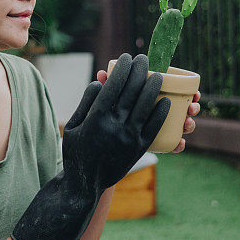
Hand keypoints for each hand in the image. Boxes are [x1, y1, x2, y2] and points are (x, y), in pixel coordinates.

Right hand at [62, 53, 170, 190]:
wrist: (85, 183)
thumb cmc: (76, 151)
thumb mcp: (73, 126)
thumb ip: (86, 102)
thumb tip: (100, 82)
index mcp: (95, 118)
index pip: (113, 86)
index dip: (121, 68)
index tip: (126, 57)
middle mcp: (113, 126)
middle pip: (131, 91)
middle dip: (138, 70)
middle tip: (143, 58)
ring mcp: (128, 138)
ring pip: (145, 106)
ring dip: (153, 87)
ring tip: (158, 74)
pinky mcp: (138, 149)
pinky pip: (153, 128)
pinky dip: (160, 113)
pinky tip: (166, 101)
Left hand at [96, 69, 200, 152]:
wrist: (99, 141)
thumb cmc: (104, 114)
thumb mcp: (106, 100)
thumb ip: (106, 86)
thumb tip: (100, 73)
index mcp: (154, 95)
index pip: (176, 91)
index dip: (189, 92)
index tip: (193, 93)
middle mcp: (160, 110)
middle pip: (184, 107)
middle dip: (192, 107)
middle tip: (193, 107)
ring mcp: (160, 128)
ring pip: (181, 125)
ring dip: (189, 124)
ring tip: (187, 123)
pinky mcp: (156, 143)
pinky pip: (171, 144)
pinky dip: (177, 144)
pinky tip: (179, 143)